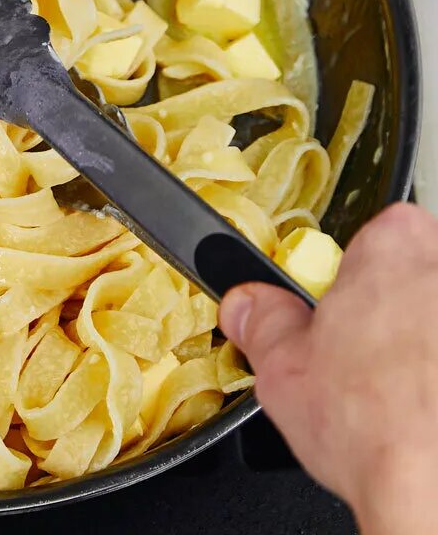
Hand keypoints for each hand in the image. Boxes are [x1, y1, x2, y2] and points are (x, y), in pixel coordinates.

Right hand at [220, 202, 437, 534]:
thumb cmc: (382, 430)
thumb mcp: (284, 370)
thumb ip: (264, 322)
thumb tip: (248, 306)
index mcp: (396, 251)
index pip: (378, 237)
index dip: (358, 278)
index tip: (343, 312)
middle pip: (421, 279)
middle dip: (397, 313)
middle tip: (372, 359)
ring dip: (427, 350)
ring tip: (407, 399)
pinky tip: (427, 416)